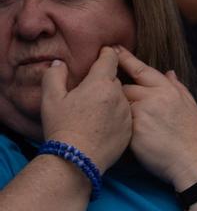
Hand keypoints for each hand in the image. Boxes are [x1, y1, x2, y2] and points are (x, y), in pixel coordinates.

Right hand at [38, 47, 131, 172]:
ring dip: (111, 99)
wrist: (77, 158)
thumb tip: (59, 64)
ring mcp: (127, 114)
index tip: (105, 52)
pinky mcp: (130, 130)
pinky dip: (116, 115)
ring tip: (95, 108)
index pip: (110, 59)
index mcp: (101, 84)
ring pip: (121, 99)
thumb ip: (55, 75)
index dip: (107, 53)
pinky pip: (125, 116)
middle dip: (105, 80)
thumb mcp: (51, 97)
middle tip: (91, 87)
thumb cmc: (62, 126)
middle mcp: (119, 97)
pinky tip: (102, 123)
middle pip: (115, 80)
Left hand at [119, 49, 196, 189]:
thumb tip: (170, 73)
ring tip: (123, 120)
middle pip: (124, 87)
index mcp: (168, 91)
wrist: (192, 163)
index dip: (124, 58)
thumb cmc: (194, 138)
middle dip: (121, 93)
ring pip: (119, 104)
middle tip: (122, 103)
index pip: (140, 69)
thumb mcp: (192, 109)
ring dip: (119, 110)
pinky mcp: (131, 131)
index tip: (112, 49)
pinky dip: (119, 126)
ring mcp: (141, 114)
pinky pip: (119, 122)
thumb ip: (179, 89)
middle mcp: (153, 98)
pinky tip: (124, 133)